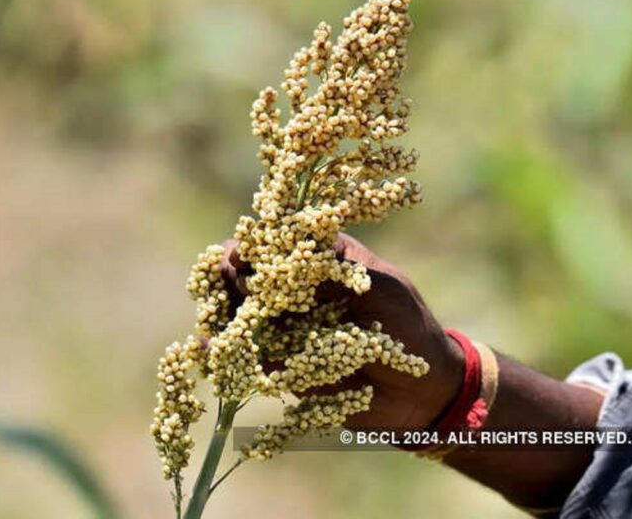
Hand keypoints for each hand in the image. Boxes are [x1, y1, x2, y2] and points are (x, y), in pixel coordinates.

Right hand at [218, 233, 464, 430]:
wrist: (423, 390)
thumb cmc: (409, 326)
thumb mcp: (381, 286)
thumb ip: (336, 268)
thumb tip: (284, 253)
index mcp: (322, 260)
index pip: (277, 242)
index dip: (252, 246)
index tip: (240, 257)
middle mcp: (298, 289)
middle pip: (246, 276)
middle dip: (226, 281)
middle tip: (219, 293)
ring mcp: (287, 327)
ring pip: (239, 315)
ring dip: (218, 316)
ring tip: (208, 324)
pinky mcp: (284, 364)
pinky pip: (246, 356)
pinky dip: (225, 352)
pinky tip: (211, 351)